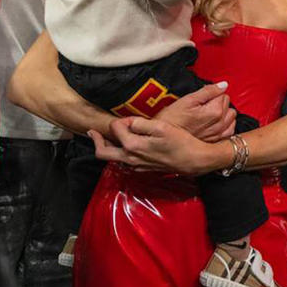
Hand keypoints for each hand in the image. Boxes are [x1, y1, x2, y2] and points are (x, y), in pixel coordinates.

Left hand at [89, 117, 218, 174]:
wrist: (194, 160)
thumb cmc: (180, 142)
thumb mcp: (160, 126)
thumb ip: (140, 123)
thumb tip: (128, 122)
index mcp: (133, 145)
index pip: (116, 129)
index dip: (121, 120)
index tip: (131, 118)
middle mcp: (131, 158)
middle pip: (103, 153)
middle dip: (96, 141)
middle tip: (92, 132)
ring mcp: (136, 166)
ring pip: (113, 159)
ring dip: (107, 148)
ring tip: (106, 138)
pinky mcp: (143, 169)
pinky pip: (124, 163)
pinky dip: (120, 154)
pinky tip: (125, 147)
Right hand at [155, 82, 235, 142]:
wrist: (163, 139)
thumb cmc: (172, 120)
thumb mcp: (188, 100)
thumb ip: (208, 91)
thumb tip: (223, 85)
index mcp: (215, 111)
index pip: (223, 94)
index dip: (212, 93)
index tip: (202, 97)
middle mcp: (220, 124)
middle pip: (228, 105)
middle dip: (218, 102)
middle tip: (203, 105)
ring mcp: (218, 134)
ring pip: (231, 118)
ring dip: (224, 114)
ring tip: (209, 114)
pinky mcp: (215, 142)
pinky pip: (229, 131)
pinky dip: (224, 126)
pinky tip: (214, 124)